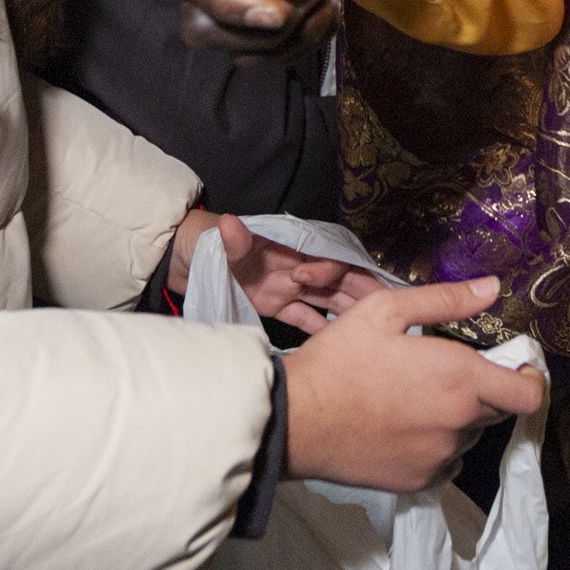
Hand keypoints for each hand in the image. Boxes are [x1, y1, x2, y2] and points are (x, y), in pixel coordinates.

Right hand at [166, 0, 468, 63]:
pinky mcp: (280, 2)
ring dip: (289, 41)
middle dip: (258, 33)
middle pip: (200, 20)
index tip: (279, 10)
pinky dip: (306, 41)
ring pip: (238, 44)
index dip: (222, 2)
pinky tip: (333, 3)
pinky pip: (273, 47)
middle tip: (312, 0)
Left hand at [171, 211, 388, 333]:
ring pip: (329, 300)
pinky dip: (321, 330)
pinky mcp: (277, 306)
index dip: (323, 269)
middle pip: (340, 280)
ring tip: (372, 331)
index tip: (304, 279)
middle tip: (385, 310)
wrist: (184, 259)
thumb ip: (231, 238)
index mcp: (291, 248)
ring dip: (350, 312)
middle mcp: (297, 267)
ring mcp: (289, 288)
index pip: (324, 256)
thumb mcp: (219, 240)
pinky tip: (339, 346)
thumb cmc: (207, 242)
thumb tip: (230, 223)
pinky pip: (306, 318)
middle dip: (363, 292)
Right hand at [283, 276, 547, 490]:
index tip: (514, 366)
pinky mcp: (419, 480)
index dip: (530, 379)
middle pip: (498, 410)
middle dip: (485, 389)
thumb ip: (447, 300)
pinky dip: (436, 443)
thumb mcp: (387, 310)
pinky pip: (445, 460)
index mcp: (459, 378)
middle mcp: (459, 423)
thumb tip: (493, 287)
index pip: (529, 394)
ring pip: (469, 434)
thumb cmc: (339, 359)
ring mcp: (440, 457)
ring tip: (414, 396)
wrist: (295, 420)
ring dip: (457, 416)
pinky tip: (404, 424)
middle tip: (446, 370)